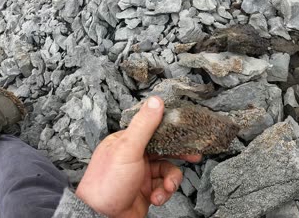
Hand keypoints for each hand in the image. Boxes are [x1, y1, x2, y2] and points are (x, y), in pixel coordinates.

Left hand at [75, 96, 201, 217]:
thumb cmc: (106, 185)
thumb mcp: (128, 149)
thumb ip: (144, 125)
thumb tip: (155, 101)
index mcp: (125, 141)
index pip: (152, 129)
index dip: (171, 130)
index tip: (186, 131)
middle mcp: (132, 156)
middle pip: (164, 149)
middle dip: (178, 155)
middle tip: (193, 155)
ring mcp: (139, 174)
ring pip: (167, 169)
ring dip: (170, 180)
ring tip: (166, 187)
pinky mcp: (145, 191)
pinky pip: (163, 187)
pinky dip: (164, 193)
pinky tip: (156, 197)